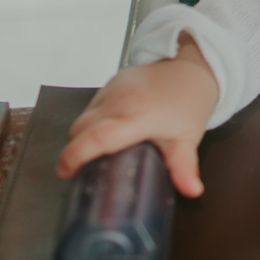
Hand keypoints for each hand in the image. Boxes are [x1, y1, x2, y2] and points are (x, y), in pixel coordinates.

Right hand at [57, 35, 218, 197]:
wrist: (193, 68)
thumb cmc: (189, 102)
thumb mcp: (187, 139)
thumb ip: (184, 168)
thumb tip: (192, 190)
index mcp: (135, 118)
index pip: (94, 139)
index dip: (74, 157)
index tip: (67, 172)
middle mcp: (118, 101)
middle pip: (79, 130)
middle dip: (76, 151)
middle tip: (84, 168)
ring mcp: (112, 89)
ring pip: (82, 117)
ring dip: (83, 135)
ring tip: (99, 150)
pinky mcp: (111, 82)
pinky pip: (91, 106)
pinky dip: (93, 120)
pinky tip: (108, 129)